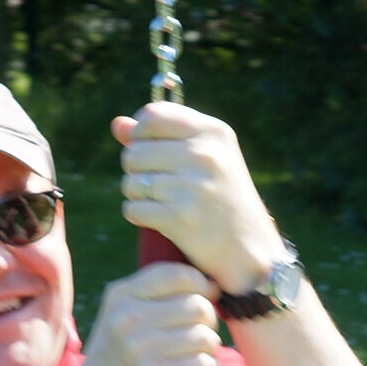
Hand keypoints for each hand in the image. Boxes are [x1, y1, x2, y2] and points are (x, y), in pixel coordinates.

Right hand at [55, 264, 221, 365]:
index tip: (207, 296)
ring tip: (195, 353)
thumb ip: (156, 295)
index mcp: (121, 295)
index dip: (202, 284)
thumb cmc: (119, 355)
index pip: (177, 275)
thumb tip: (213, 286)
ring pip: (205, 336)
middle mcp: (129, 317)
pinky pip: (205, 363)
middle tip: (201, 332)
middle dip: (209, 320)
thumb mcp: (121, 314)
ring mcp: (142, 346)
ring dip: (209, 347)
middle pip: (198, 306)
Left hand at [113, 104, 285, 296]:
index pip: (152, 116)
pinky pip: (133, 209)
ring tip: (160, 202)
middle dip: (136, 170)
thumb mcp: (205, 158)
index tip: (148, 151)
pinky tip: (159, 219)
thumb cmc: (223, 199)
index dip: (139, 134)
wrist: (249, 249)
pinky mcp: (180, 216)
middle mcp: (204, 154)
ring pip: (130, 182)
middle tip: (156, 185)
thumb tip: (117, 125)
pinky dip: (139, 216)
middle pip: (134, 152)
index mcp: (213, 132)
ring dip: (137, 195)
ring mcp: (192, 185)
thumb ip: (162, 138)